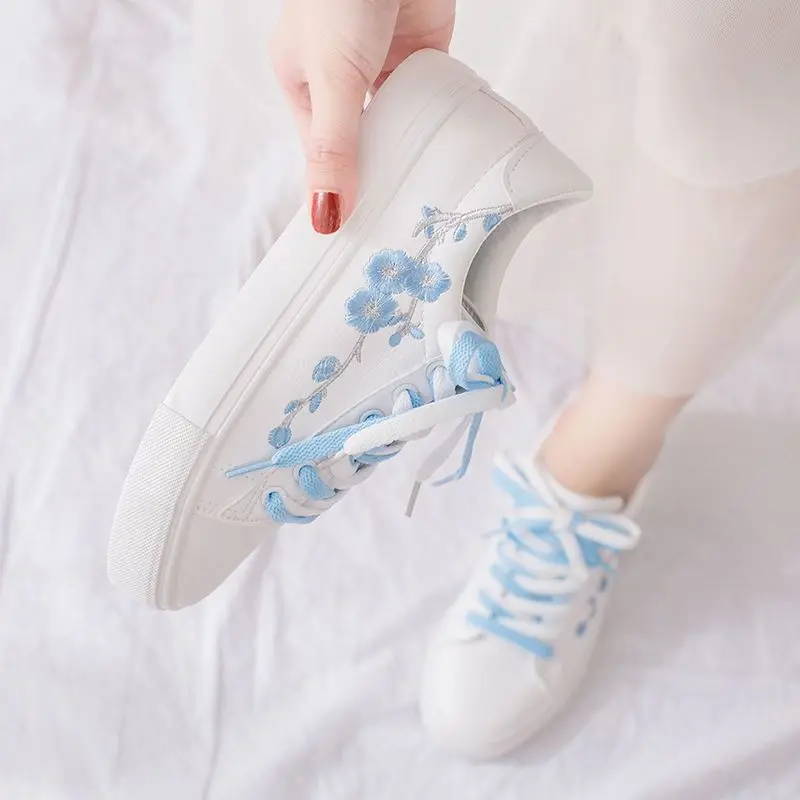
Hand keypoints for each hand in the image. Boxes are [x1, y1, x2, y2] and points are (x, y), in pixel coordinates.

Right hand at [270, 0, 454, 233]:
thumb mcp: (331, 80)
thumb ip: (333, 148)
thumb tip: (324, 216)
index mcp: (304, 85)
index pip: (323, 154)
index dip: (338, 191)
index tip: (356, 233)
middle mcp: (343, 80)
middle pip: (364, 144)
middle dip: (378, 176)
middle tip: (398, 227)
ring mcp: (385, 66)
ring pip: (400, 125)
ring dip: (412, 151)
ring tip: (425, 202)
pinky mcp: (424, 53)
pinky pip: (432, 98)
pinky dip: (439, 121)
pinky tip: (448, 155)